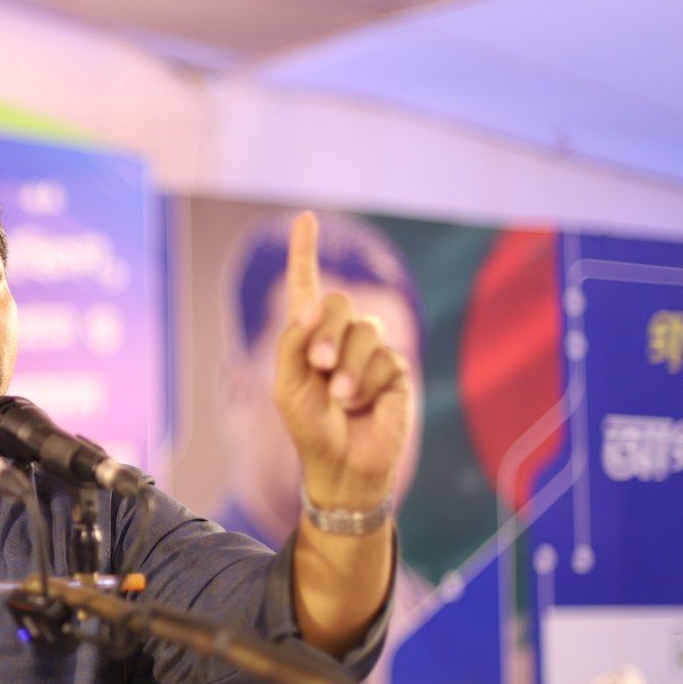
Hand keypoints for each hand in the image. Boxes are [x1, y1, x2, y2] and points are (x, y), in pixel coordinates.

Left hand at [273, 211, 412, 512]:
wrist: (342, 465)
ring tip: (340, 396)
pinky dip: (367, 384)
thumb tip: (310, 306)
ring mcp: (370, 352)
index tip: (306, 219)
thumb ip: (292, 342)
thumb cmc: (310, 428)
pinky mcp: (395, 370)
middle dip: (325, 332)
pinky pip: (384, 360)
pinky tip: (362, 404)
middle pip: (338, 303)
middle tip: (318, 366)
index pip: (306, 286)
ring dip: (347, 365)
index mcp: (307, 336)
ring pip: (364, 331)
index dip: (305, 253)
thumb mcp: (287, 385)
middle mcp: (339, 337)